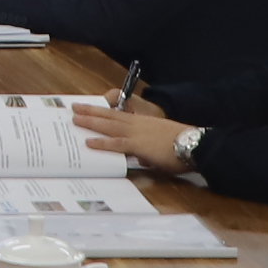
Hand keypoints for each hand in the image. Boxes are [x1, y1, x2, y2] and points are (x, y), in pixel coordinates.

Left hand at [69, 100, 191, 170]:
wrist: (193, 143)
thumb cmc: (181, 145)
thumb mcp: (159, 145)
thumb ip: (146, 151)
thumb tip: (139, 159)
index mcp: (142, 121)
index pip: (118, 114)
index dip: (103, 111)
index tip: (90, 108)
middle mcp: (137, 123)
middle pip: (109, 115)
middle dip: (91, 111)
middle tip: (74, 108)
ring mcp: (136, 133)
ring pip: (108, 125)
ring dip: (90, 122)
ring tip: (75, 119)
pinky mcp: (139, 145)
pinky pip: (116, 143)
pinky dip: (102, 143)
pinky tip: (89, 142)